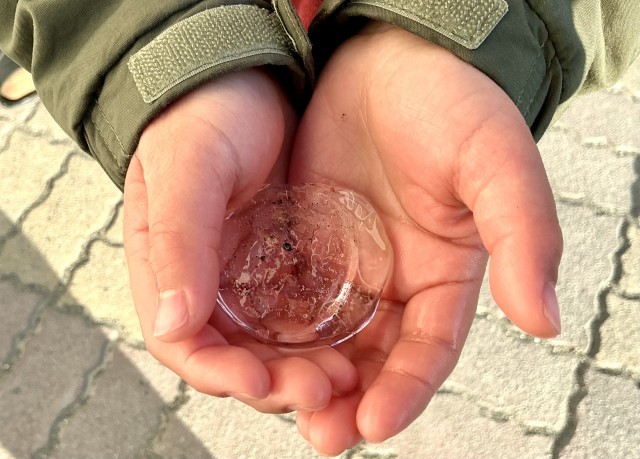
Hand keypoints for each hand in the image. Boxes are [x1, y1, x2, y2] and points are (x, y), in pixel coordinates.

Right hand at [123, 69, 356, 412]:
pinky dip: (331, 341)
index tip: (260, 380)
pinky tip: (359, 349)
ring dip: (310, 372)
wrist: (250, 78)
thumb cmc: (205, 114)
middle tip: (323, 390)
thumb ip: (178, 240)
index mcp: (173, 269)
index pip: (186, 344)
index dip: (220, 372)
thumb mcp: (188, 168)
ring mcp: (256, 278)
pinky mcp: (295, 266)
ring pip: (279, 347)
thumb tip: (172, 320)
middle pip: (239, 358)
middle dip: (277, 383)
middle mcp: (213, 284)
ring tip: (350, 382)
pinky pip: (312, 316)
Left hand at [289, 24, 562, 453]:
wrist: (388, 57)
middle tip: (320, 431)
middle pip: (371, 359)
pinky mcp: (307, 242)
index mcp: (443, 274)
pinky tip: (251, 346)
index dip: (406, 389)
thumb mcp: (494, 162)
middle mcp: (394, 280)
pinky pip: (285, 296)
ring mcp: (347, 264)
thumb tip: (544, 318)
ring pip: (324, 337)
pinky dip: (272, 327)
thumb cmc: (450, 102)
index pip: (428, 350)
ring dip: (304, 374)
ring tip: (279, 401)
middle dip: (347, 400)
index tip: (377, 420)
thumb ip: (524, 234)